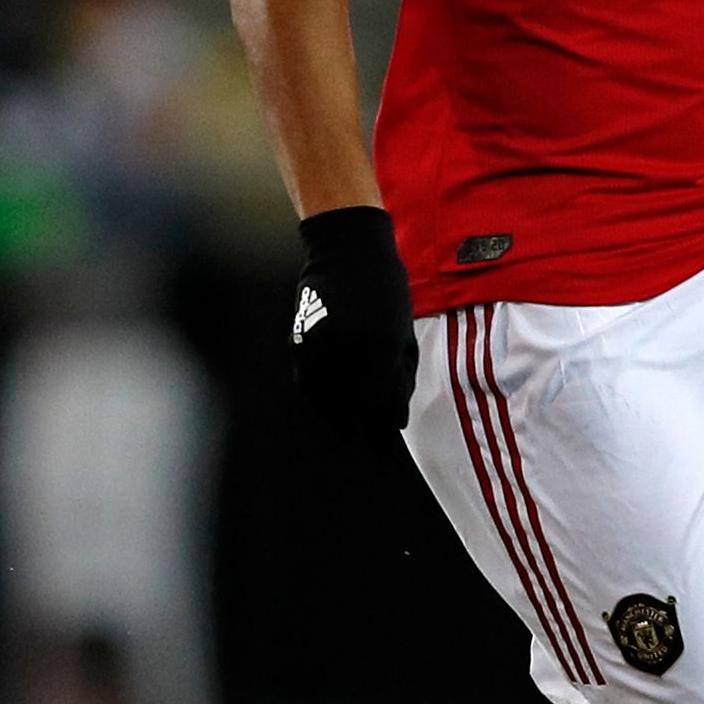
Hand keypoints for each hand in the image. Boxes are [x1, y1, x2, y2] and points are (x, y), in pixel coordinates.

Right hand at [291, 205, 417, 437]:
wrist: (348, 249)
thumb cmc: (386, 291)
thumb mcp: (404, 333)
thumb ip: (401, 377)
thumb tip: (395, 421)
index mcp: (381, 344)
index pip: (379, 403)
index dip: (381, 433)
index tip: (383, 453)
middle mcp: (348, 346)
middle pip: (352, 406)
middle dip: (362, 431)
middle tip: (369, 450)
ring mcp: (319, 342)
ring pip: (324, 399)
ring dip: (336, 420)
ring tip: (348, 434)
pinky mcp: (300, 339)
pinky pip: (306, 382)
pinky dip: (317, 401)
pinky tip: (328, 411)